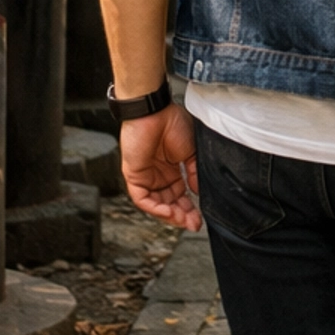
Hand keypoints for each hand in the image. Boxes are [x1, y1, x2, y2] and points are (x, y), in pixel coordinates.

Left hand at [120, 101, 201, 230]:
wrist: (155, 111)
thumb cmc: (171, 122)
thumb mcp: (191, 150)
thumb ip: (193, 172)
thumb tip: (198, 191)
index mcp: (171, 169)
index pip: (180, 195)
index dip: (190, 207)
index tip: (200, 217)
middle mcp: (158, 175)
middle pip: (169, 203)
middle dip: (182, 215)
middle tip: (194, 223)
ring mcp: (145, 177)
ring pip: (156, 204)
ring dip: (170, 214)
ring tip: (184, 220)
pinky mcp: (134, 176)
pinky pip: (143, 199)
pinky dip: (156, 208)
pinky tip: (169, 211)